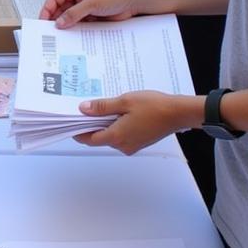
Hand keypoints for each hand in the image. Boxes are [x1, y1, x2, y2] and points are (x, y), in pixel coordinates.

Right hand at [40, 0, 139, 26]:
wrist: (134, 1)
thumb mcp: (92, 3)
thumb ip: (74, 13)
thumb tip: (59, 23)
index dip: (47, 10)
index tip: (43, 21)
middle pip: (60, 9)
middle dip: (55, 19)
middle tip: (50, 31)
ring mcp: (83, 5)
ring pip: (68, 17)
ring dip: (66, 25)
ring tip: (60, 35)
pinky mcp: (90, 14)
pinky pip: (78, 22)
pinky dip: (75, 29)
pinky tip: (72, 35)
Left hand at [73, 91, 197, 155]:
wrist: (177, 113)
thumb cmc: (152, 106)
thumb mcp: (124, 101)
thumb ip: (102, 107)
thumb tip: (83, 109)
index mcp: (116, 136)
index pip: (89, 139)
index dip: (78, 132)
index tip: (70, 122)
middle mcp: (123, 145)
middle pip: (99, 138)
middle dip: (91, 125)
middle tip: (85, 109)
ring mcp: (132, 146)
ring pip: (110, 137)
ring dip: (104, 125)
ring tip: (102, 107)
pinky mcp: (139, 142)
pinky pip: (121, 136)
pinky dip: (115, 127)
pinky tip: (117, 113)